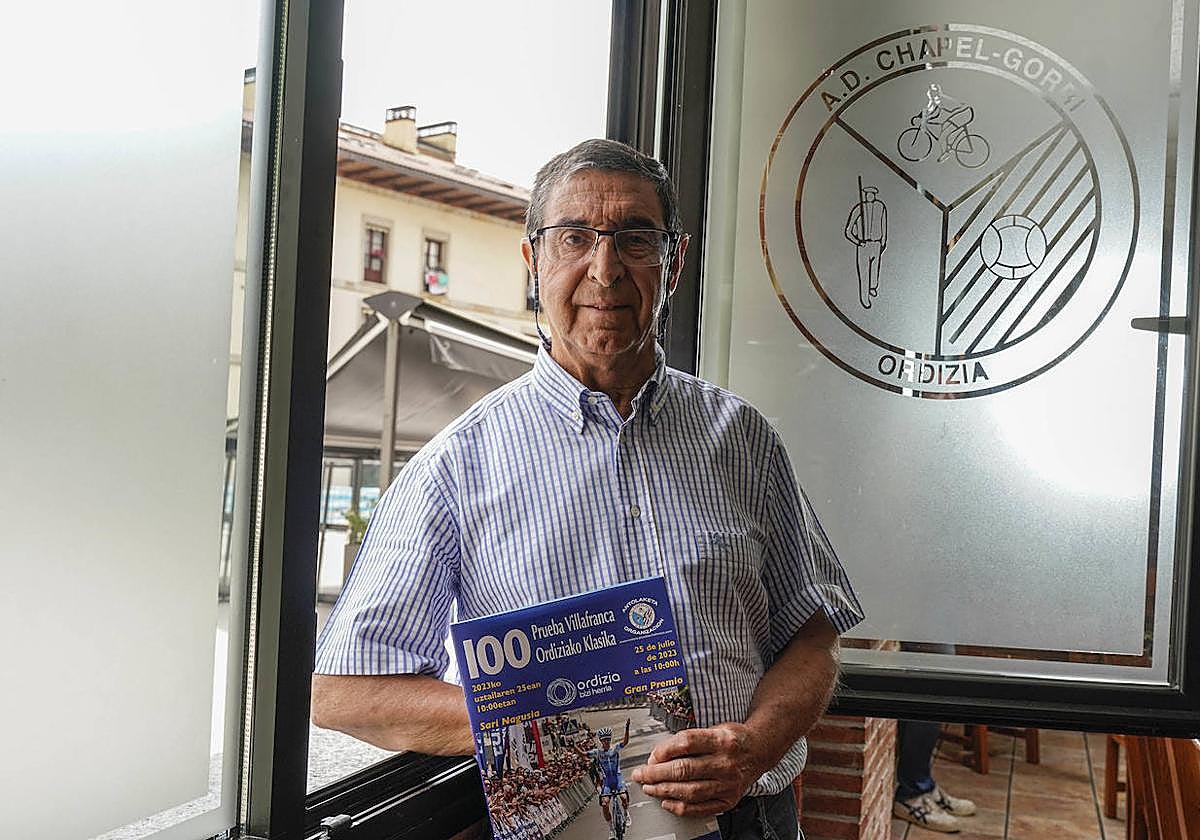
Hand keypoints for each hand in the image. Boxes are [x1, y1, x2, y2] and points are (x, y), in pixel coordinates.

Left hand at [630, 723, 766, 816]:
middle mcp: (726, 762)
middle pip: (684, 769)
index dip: (664, 750)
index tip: (651, 756)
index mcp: (721, 740)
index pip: (686, 743)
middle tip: (642, 775)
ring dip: (664, 791)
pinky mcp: (729, 799)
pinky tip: (667, 802)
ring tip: (650, 788)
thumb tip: (659, 754)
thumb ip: (690, 739)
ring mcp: (728, 783)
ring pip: (690, 791)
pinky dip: (681, 807)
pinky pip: (701, 808)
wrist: (759, 751)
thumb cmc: (733, 739)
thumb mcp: (715, 728)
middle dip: (657, 773)